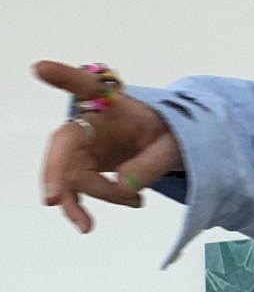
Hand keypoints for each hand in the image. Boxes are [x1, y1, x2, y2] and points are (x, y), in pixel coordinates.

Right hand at [34, 61, 183, 232]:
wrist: (170, 144)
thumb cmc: (171, 134)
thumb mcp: (174, 146)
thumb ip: (151, 164)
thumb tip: (122, 186)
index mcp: (114, 104)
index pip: (87, 86)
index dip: (64, 76)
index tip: (40, 68)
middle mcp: (91, 122)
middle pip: (65, 141)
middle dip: (55, 169)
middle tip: (53, 198)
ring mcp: (84, 146)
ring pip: (66, 171)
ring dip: (75, 198)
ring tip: (95, 221)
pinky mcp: (84, 167)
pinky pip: (71, 187)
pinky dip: (75, 207)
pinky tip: (87, 223)